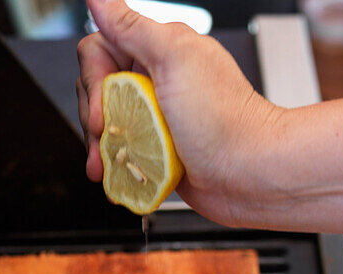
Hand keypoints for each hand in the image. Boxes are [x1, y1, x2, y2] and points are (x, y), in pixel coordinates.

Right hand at [76, 0, 284, 224]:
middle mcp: (155, 83)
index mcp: (159, 52)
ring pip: (107, 126)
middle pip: (99, 91)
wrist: (247, 174)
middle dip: (94, 118)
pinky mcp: (157, 153)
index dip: (94, 80)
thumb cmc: (223, 119)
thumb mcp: (173, 59)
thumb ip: (132, 27)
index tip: (103, 108)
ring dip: (101, 149)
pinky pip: (123, 155)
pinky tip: (116, 176)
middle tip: (105, 137)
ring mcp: (155, 120)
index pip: (101, 50)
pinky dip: (115, 167)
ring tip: (105, 167)